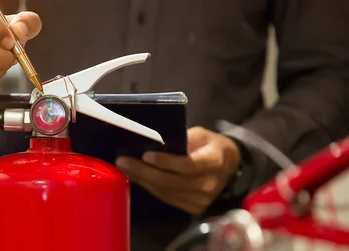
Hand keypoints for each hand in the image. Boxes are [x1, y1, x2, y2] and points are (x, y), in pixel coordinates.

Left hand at [115, 126, 240, 214]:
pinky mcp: (193, 208)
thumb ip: (182, 138)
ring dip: (141, 179)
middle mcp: (208, 185)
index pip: (187, 165)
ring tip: (124, 167)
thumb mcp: (201, 134)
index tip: (145, 154)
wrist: (228, 166)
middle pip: (171, 181)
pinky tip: (136, 177)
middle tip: (123, 161)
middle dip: (144, 171)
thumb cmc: (211, 146)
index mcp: (214, 162)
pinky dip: (149, 187)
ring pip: (165, 191)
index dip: (165, 161)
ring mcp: (201, 200)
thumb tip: (154, 141)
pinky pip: (166, 197)